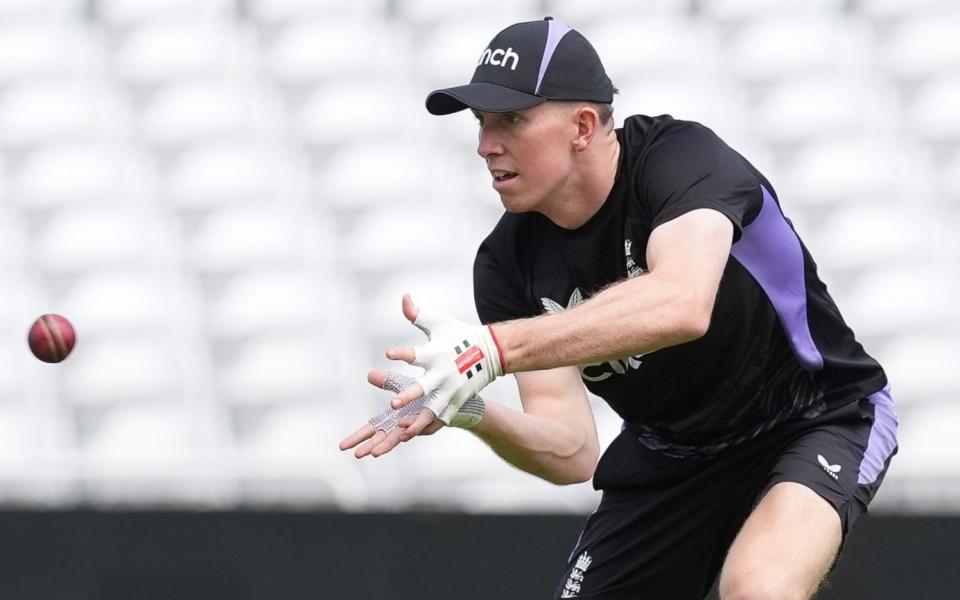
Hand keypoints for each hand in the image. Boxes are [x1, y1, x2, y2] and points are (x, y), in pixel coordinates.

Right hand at [338, 370, 485, 458]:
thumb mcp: (404, 386)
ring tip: (376, 453)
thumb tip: (368, 375)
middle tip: (357, 455)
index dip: (358, 437)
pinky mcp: (435, 421)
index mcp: (395, 417)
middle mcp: (405, 424)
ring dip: (390, 444)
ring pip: (403, 437)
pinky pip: (423, 426)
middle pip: (384, 437)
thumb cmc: (427, 393)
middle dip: (370, 446)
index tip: (342, 447)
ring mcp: (420, 425)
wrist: (455, 395)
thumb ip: (387, 382)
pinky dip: (413, 428)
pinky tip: (404, 429)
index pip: (373, 429)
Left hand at [384, 294, 502, 437]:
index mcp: (436, 353)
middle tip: (393, 402)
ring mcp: (451, 390)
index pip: (417, 353)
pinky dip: (429, 426)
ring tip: (402, 430)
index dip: (403, 353)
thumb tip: (404, 297)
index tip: (389, 354)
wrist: (491, 352)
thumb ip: (416, 314)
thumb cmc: (458, 335)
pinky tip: (412, 435)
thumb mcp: (438, 322)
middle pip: (424, 387)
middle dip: (409, 395)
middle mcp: (443, 373)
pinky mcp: (456, 400)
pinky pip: (442, 417)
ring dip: (418, 420)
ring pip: (433, 409)